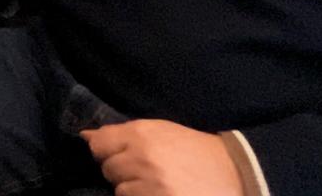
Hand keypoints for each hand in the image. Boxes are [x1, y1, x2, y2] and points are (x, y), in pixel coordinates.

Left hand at [82, 121, 244, 195]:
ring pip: (120, 191)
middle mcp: (141, 159)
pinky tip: (162, 194)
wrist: (236, 175)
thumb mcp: (161, 131)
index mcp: (142, 135)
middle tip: (147, 171)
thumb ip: (122, 133)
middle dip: (122, 171)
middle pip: (108, 169)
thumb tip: (85, 137)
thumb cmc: (195, 150)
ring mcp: (150, 187)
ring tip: (158, 185)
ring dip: (134, 189)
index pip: (99, 144)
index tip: (117, 154)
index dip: (106, 150)